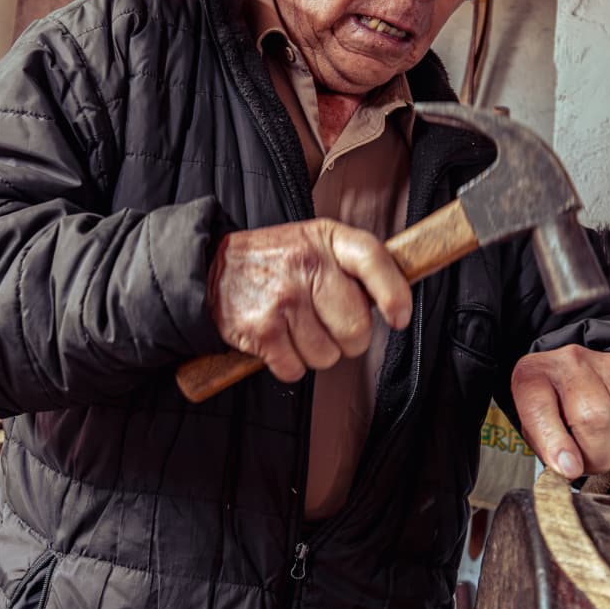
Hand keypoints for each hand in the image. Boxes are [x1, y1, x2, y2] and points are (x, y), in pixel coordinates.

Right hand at [208, 220, 412, 383]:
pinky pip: (295, 369)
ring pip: (326, 356)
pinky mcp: (261, 329)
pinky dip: (288, 364)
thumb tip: (395, 302)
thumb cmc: (274, 261)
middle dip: (347, 340)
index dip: (394, 294)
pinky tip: (276, 341)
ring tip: (295, 329)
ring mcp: (283, 298)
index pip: (373, 260)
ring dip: (314, 353)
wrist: (210, 268)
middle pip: (356, 329)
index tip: (399, 318)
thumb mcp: (314, 242)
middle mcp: (306, 265)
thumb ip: (353, 264)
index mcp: (326, 240)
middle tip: (326, 325)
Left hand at [509, 346, 609, 479]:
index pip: (541, 408)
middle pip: (595, 418)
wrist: (575, 380)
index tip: (568, 469)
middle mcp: (573, 363)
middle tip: (587, 466)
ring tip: (601, 451)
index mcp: (534, 375)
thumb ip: (547, 449)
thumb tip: (570, 468)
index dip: (555, 444)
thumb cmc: (552, 408)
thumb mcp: (534, 429)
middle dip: (595, 457)